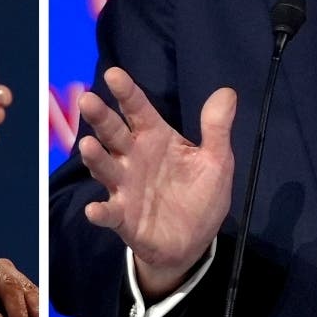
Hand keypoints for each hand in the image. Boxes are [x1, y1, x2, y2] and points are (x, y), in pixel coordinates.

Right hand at [78, 66, 236, 297]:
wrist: (193, 242)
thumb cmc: (200, 194)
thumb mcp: (216, 161)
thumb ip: (216, 128)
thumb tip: (227, 92)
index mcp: (154, 137)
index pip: (138, 109)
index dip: (126, 92)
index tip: (113, 74)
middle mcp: (133, 157)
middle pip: (113, 132)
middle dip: (100, 117)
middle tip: (88, 100)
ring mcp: (124, 187)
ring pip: (105, 167)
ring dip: (95, 157)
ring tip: (88, 146)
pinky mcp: (123, 217)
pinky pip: (109, 212)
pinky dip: (100, 212)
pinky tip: (94, 210)